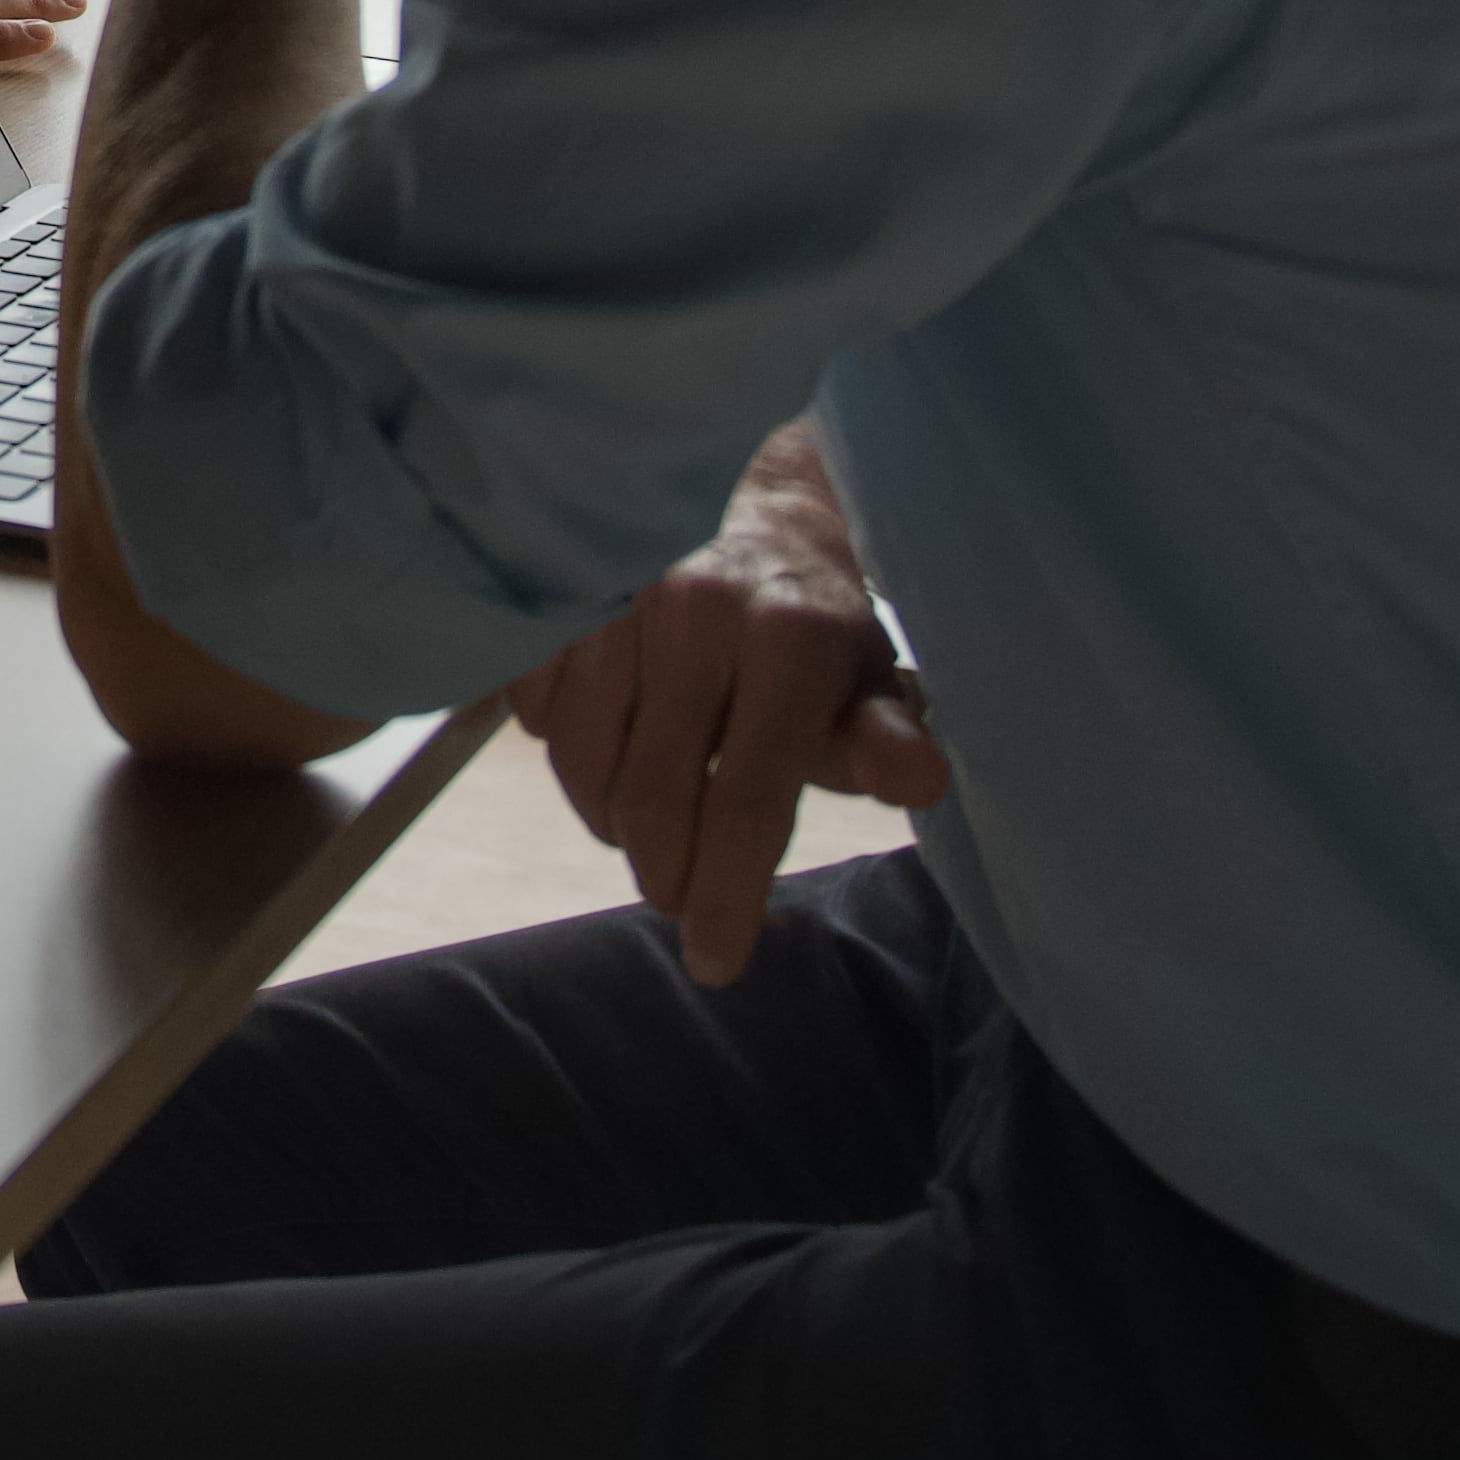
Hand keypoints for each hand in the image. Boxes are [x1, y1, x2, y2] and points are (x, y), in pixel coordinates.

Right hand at [518, 422, 950, 984]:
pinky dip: (569, 757)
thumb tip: (921, 780)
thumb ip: (882, 735)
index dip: (731, 893)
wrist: (739, 497)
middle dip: (669, 876)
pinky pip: (537, 718)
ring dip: (614, 825)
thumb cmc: (814, 615)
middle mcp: (698, 608)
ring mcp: (614, 597)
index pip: (752, 797)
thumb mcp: (866, 675)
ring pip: (586, 769)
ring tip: (653, 828)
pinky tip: (611, 748)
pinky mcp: (554, 596)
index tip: (718, 962)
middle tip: (684, 899)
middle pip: (659, 798)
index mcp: (791, 634)